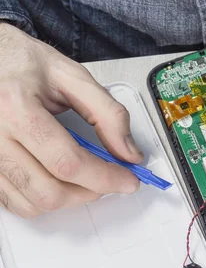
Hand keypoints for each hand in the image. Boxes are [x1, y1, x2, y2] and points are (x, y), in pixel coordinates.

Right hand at [0, 23, 141, 216]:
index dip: (105, 177)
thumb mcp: (72, 76)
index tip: (128, 180)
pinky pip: (14, 203)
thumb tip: (129, 153)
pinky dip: (43, 201)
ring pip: (33, 204)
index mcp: (17, 108)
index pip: (68, 162)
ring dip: (69, 200)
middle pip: (50, 191)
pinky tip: (57, 182)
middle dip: (89, 192)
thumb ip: (108, 114)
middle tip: (108, 180)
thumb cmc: (23, 63)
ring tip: (84, 179)